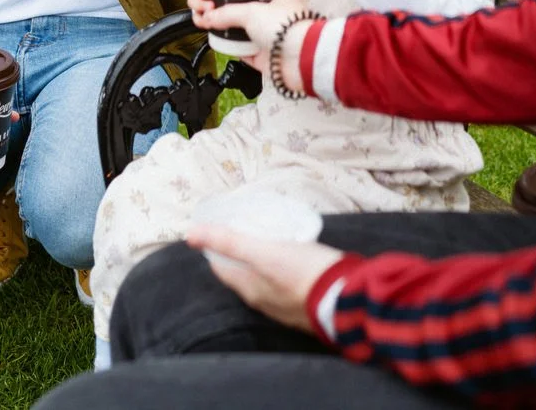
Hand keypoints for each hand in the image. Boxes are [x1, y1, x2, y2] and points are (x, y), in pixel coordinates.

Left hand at [185, 225, 344, 333]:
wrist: (346, 298)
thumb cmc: (302, 272)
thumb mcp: (263, 251)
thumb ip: (229, 241)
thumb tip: (190, 234)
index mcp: (249, 289)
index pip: (221, 269)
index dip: (217, 249)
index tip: (222, 229)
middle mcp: (263, 302)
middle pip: (243, 274)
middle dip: (240, 254)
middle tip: (248, 229)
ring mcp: (285, 307)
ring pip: (265, 281)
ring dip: (263, 263)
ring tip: (271, 239)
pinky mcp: (306, 304)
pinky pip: (286, 285)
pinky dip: (283, 270)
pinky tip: (295, 258)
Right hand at [201, 0, 309, 90]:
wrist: (301, 59)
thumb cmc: (290, 28)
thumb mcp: (252, 11)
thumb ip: (227, 12)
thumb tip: (209, 15)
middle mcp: (274, 15)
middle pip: (241, 9)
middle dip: (223, 9)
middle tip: (208, 7)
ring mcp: (269, 36)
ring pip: (240, 30)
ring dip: (224, 28)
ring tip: (209, 23)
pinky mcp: (265, 56)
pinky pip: (243, 50)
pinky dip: (231, 48)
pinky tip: (219, 41)